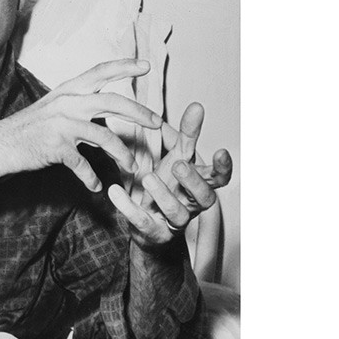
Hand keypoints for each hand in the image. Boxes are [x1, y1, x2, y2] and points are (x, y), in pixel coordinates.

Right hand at [0, 59, 163, 195]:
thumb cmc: (28, 129)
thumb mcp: (54, 108)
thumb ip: (79, 107)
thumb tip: (105, 113)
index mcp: (68, 90)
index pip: (100, 71)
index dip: (124, 66)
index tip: (145, 65)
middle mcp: (67, 102)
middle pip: (113, 102)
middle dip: (139, 112)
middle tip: (157, 123)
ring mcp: (62, 124)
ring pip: (105, 137)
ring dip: (122, 154)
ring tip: (132, 167)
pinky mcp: (56, 147)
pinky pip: (83, 165)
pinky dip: (92, 178)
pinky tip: (96, 187)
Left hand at [107, 102, 231, 248]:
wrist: (149, 225)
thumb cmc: (168, 186)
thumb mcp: (177, 157)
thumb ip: (188, 134)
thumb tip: (197, 106)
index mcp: (200, 185)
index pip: (219, 179)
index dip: (223, 168)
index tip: (221, 152)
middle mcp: (192, 204)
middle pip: (204, 197)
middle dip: (192, 181)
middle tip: (178, 165)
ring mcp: (174, 221)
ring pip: (176, 212)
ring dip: (163, 195)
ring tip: (149, 178)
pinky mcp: (153, 232)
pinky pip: (143, 222)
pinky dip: (128, 207)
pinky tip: (115, 192)